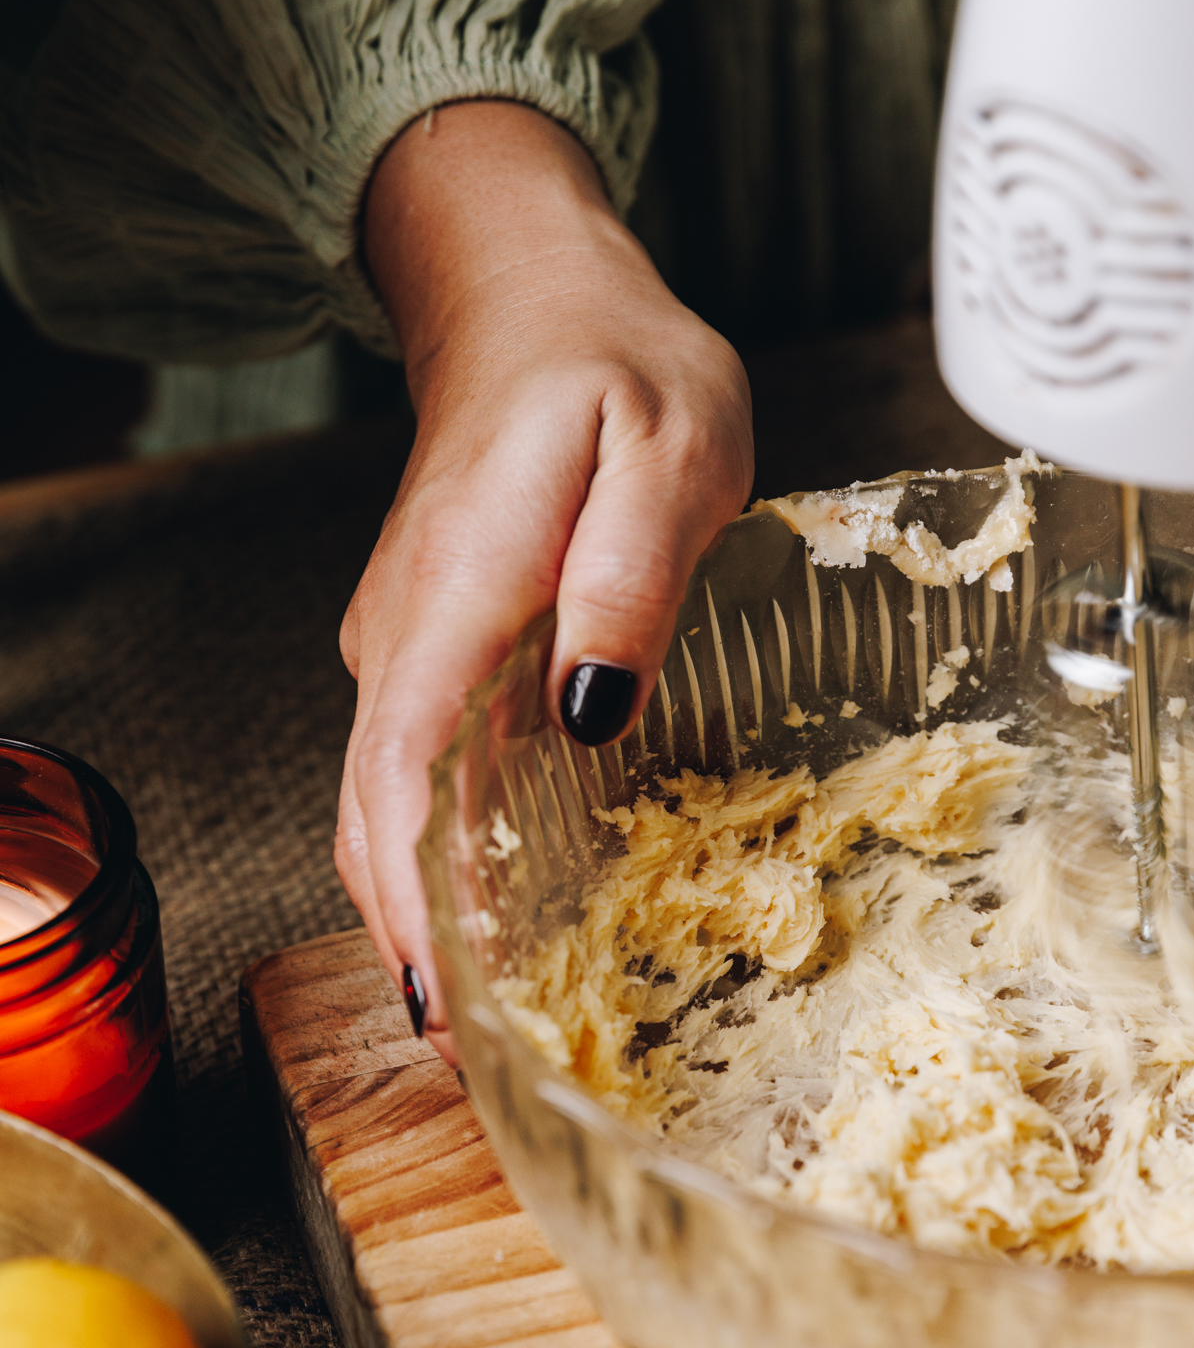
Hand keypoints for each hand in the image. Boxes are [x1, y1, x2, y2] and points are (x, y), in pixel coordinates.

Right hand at [338, 101, 753, 1055]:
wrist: (532, 298)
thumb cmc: (616, 364)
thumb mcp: (669, 449)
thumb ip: (629, 579)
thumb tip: (591, 718)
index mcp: (461, 587)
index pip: (402, 768)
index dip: (412, 896)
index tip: (441, 1003)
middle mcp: (405, 628)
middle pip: (371, 806)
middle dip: (409, 930)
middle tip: (474, 1050)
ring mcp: (402, 636)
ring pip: (379, 792)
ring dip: (414, 896)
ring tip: (480, 1004)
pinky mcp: (423, 642)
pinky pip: (408, 760)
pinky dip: (429, 839)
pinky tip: (486, 892)